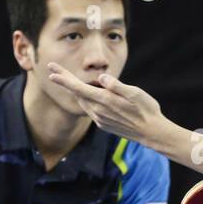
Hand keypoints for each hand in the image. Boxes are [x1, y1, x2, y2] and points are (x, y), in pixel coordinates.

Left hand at [45, 64, 164, 145]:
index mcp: (104, 101)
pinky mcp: (103, 124)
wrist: (151, 133)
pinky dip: (86, 99)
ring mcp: (99, 119)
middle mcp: (98, 111)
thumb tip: (102, 77)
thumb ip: (117, 86)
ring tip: (69, 79)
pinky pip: (90, 109)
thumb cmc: (146, 110)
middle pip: (76, 93)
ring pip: (82, 101)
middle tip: (54, 70)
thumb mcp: (135, 93)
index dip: (64, 79)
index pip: (78, 88)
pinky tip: (88, 94)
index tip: (51, 72)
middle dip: (65, 81)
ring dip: (74, 90)